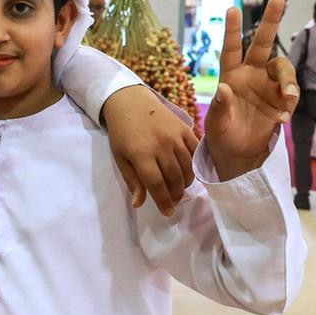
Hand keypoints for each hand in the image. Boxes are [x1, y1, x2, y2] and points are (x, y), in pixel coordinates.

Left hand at [104, 85, 199, 215]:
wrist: (131, 102)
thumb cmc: (122, 133)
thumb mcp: (120, 158)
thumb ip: (132, 180)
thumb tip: (139, 204)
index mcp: (141, 154)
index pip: (156, 184)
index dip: (163, 201)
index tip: (167, 212)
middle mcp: (160, 146)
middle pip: (174, 178)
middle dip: (175, 194)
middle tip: (173, 202)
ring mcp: (174, 136)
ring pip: (187, 167)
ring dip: (186, 183)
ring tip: (180, 190)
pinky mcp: (184, 128)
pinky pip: (195, 151)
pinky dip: (194, 165)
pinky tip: (188, 173)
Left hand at [204, 0, 298, 179]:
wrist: (238, 152)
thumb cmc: (221, 135)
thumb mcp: (216, 124)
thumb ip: (220, 107)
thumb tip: (224, 89)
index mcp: (230, 76)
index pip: (231, 50)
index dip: (232, 31)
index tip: (232, 9)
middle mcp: (250, 74)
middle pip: (262, 44)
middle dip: (270, 21)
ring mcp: (268, 85)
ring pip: (284, 68)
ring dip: (288, 82)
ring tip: (286, 100)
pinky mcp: (281, 99)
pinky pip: (290, 94)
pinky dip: (288, 106)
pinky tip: (280, 120)